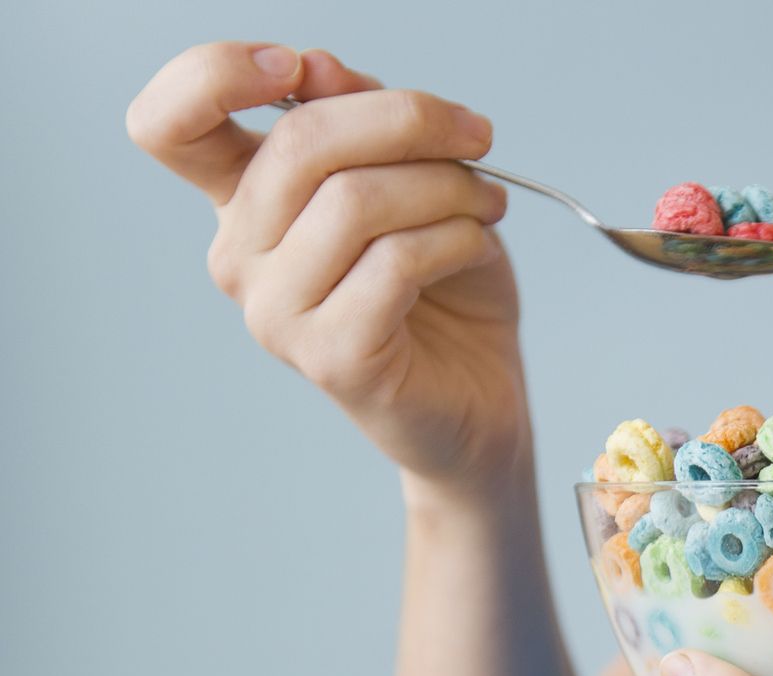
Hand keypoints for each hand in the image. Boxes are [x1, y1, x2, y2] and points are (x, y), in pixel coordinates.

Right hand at [127, 43, 526, 493]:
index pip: (169, 124)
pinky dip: (454, 239)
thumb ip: (359, 119)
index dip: (213, 74)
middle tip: (475, 135)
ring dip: (446, 187)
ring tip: (488, 203)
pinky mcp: (331, 356)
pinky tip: (478, 246)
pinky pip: (395, 263)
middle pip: (297, 142)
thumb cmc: (444, 286)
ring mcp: (276, 313)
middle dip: (405, 120)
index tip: (298, 66)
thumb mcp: (408, 178)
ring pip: (354, 201)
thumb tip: (319, 67)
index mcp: (243, 200)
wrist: (481, 397)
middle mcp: (241, 256)